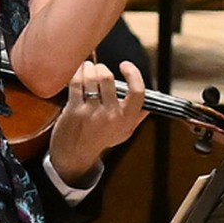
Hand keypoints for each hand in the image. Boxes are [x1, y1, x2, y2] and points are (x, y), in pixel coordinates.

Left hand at [48, 59, 149, 186]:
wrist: (75, 156)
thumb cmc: (100, 140)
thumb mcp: (123, 132)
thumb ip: (136, 117)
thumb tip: (149, 104)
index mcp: (127, 119)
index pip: (137, 91)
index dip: (133, 74)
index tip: (125, 65)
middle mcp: (111, 116)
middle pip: (108, 78)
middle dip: (101, 68)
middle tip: (98, 68)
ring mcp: (92, 113)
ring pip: (92, 78)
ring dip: (88, 68)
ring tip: (87, 68)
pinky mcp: (74, 111)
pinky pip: (77, 84)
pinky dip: (77, 74)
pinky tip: (77, 74)